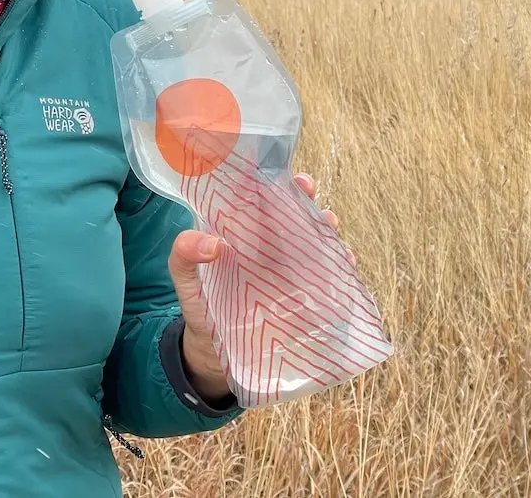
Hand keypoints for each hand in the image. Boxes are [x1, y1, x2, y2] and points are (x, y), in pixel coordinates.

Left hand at [167, 173, 344, 402]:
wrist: (215, 355)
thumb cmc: (200, 307)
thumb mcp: (185, 279)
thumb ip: (184, 256)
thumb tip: (211, 243)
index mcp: (242, 237)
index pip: (261, 202)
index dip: (274, 184)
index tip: (284, 175)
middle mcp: (270, 249)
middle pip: (293, 217)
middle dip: (305, 200)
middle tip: (308, 190)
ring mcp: (290, 273)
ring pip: (315, 244)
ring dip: (327, 230)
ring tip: (330, 224)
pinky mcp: (305, 299)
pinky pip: (329, 279)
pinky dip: (341, 268)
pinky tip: (346, 261)